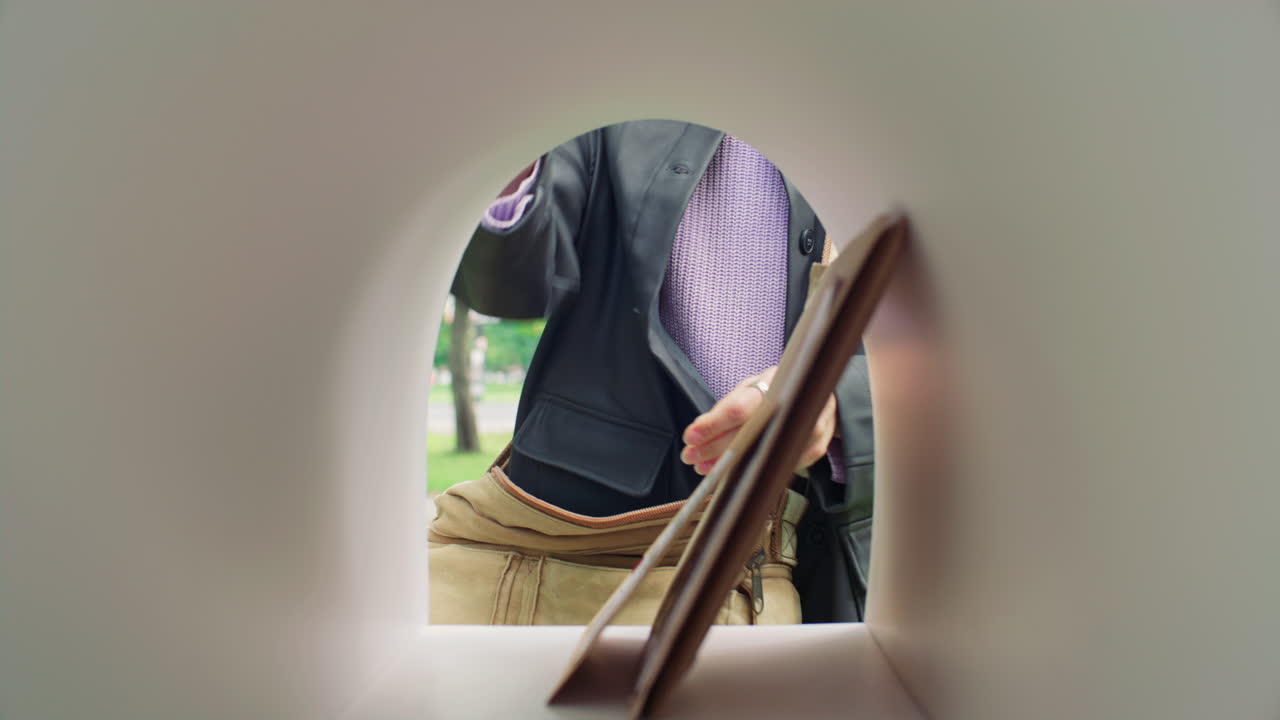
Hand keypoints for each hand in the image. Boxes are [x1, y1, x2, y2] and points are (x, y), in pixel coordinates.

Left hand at [680, 366, 836, 474]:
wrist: (819, 394)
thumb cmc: (778, 392)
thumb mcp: (752, 390)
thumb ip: (727, 407)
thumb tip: (699, 428)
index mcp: (776, 381)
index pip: (739, 408)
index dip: (713, 425)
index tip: (691, 437)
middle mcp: (795, 403)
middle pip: (749, 433)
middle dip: (715, 448)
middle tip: (692, 456)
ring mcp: (810, 426)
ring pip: (765, 452)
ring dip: (731, 463)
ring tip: (707, 467)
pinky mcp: (817, 448)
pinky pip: (780, 464)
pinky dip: (755, 469)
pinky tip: (736, 471)